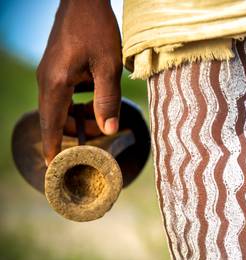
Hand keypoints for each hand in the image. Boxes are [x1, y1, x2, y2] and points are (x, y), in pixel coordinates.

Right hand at [36, 0, 121, 164]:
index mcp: (56, 84)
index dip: (54, 147)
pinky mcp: (57, 68)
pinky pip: (65, 95)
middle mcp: (47, 81)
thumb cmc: (97, 29)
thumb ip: (108, 100)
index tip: (55, 168)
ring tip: (100, 123)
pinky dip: (79, 105)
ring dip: (79, 118)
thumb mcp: (108, 67)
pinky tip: (96, 103)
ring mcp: (50, 74)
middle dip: (74, 134)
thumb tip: (109, 130)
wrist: (84, 0)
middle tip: (94, 144)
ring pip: (61, 108)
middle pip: (56, 119)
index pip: (52, 124)